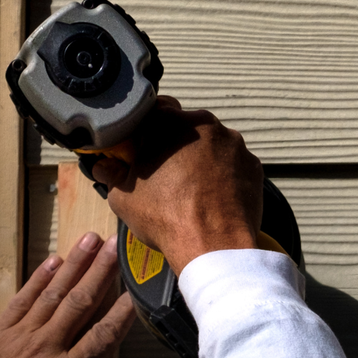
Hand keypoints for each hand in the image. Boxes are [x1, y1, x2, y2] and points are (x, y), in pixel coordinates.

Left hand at [0, 231, 135, 357]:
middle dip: (102, 272)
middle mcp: (47, 349)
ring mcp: (21, 336)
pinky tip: (54, 261)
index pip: (102, 340)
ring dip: (75, 263)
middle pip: (81, 303)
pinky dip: (40, 278)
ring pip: (55, 293)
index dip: (122, 316)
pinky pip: (24, 298)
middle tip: (119, 245)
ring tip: (92, 239)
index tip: (138, 294)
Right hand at [91, 101, 262, 274]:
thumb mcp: (124, 197)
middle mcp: (203, 123)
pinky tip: (217, 198)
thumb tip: (104, 167)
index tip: (147, 149)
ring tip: (196, 190)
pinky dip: (227, 177)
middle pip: (187, 128)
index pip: (155, 111)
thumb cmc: (166, 218)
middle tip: (171, 174)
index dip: (149, 131)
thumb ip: (112, 174)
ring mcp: (233, 143)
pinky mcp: (253, 165)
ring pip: (214, 146)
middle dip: (179, 146)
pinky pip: (235, 165)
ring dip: (205, 161)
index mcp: (168, 121)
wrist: (213, 247)